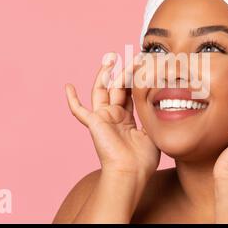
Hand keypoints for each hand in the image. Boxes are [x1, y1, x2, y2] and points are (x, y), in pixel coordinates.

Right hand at [65, 53, 160, 180]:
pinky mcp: (94, 123)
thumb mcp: (152, 133)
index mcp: (127, 119)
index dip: (134, 79)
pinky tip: (68, 87)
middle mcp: (114, 116)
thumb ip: (151, 116)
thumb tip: (159, 102)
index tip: (142, 64)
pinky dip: (72, 99)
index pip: (129, 93)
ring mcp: (103, 118)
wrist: (131, 172)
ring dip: (104, 74)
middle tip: (129, 55)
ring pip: (101, 90)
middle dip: (122, 71)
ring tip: (110, 57)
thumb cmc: (143, 159)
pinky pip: (79, 111)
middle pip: (116, 87)